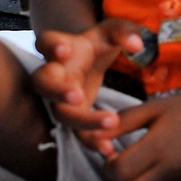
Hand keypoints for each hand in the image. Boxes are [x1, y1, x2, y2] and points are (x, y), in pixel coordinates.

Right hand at [32, 19, 143, 145]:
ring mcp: (60, 100)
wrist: (89, 62)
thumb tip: (137, 44)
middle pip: (43, 83)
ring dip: (82, 120)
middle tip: (77, 95)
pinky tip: (109, 148)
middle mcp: (54, 74)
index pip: (45, 42)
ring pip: (61, 114)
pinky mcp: (74, 118)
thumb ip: (123, 32)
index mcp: (60, 47)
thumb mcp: (111, 32)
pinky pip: (77, 133)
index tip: (65, 50)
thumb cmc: (97, 44)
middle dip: (57, 90)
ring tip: (111, 122)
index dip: (51, 46)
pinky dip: (92, 141)